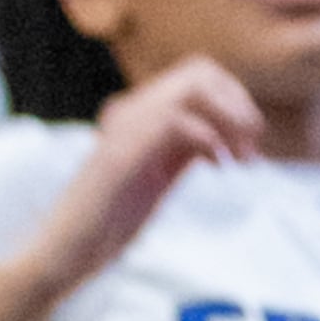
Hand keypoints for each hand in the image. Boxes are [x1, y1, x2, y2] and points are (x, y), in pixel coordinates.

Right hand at [29, 57, 265, 298]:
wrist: (67, 250)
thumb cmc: (110, 221)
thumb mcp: (159, 176)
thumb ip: (186, 149)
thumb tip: (227, 135)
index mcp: (142, 114)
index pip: (198, 75)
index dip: (234, 98)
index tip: (250, 139)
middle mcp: (133, 111)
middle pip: (199, 70)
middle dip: (238, 103)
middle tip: (252, 144)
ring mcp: (125, 127)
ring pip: (191, 88)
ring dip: (229, 117)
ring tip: (241, 155)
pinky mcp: (121, 151)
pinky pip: (174, 120)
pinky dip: (207, 138)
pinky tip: (217, 166)